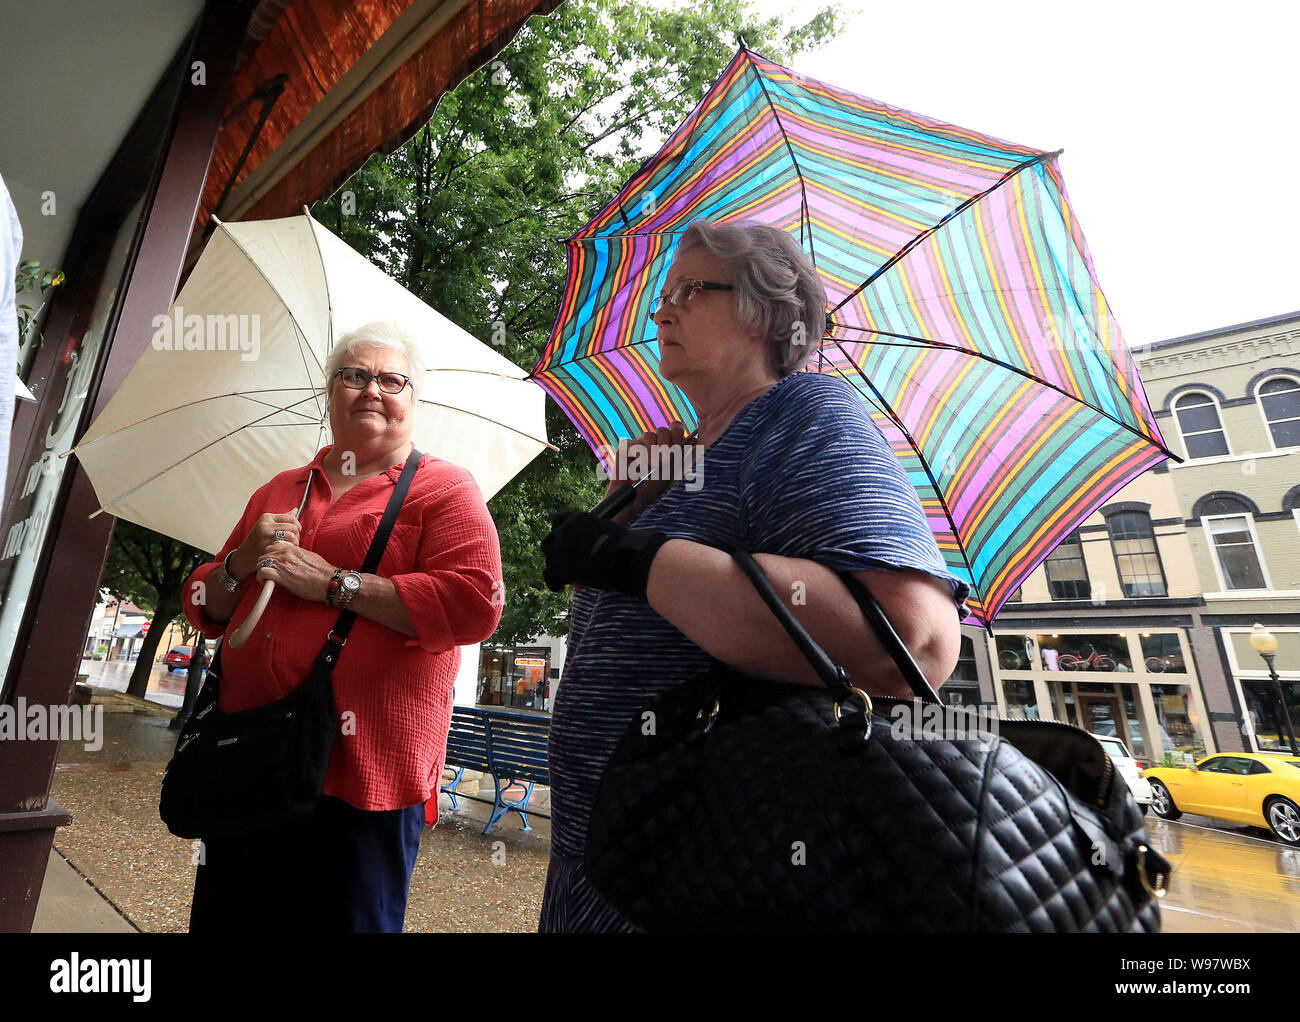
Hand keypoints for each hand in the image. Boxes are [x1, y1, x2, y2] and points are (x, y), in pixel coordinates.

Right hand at [232, 509, 302, 578]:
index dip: (297, 526)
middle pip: (293, 526)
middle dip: (297, 535)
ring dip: (296, 542)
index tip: (296, 532)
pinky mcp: (268, 544)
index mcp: (266, 517)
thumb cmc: (257, 542)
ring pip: (292, 535)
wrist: (244, 557)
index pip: (291, 517)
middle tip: (295, 541)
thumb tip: (296, 509)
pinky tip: (287, 550)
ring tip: (291, 546)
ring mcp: (266, 534)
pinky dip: (291, 547)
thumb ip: (282, 518)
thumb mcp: (267, 526)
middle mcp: (266, 524)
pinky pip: (288, 544)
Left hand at [254, 540, 336, 603]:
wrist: (328, 581)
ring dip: (262, 570)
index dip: (270, 553)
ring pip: (260, 562)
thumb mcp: (309, 556)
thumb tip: (291, 556)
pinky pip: (262, 573)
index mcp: (292, 548)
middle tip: (270, 571)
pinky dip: (262, 578)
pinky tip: (267, 583)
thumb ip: (297, 553)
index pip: (272, 545)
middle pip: (264, 553)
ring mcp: (283, 564)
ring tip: (267, 578)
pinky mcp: (281, 576)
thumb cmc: (321, 571)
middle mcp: (286, 554)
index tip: (273, 561)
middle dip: (265, 562)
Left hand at [541, 510, 668, 598]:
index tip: (564, 543)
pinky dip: (554, 583)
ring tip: (566, 578)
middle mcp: (566, 530)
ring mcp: (561, 548)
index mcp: (578, 518)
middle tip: (565, 563)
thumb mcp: (607, 533)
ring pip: (549, 559)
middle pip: (549, 541)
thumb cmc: (627, 547)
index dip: (560, 533)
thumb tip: (583, 559)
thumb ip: (591, 541)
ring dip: (557, 568)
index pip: (558, 520)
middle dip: (555, 553)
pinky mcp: (560, 567)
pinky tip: (560, 588)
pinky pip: (549, 576)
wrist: (630, 559)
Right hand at [603, 421, 700, 522]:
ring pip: (648, 435)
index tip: (678, 448)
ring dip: (653, 451)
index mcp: (669, 444)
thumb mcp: (677, 472)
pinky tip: (641, 467)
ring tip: (653, 466)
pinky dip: (639, 455)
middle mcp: (655, 442)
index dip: (677, 433)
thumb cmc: (659, 488)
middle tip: (664, 459)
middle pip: (663, 429)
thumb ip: (687, 457)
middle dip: (666, 444)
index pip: (676, 427)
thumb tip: (696, 443)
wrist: (638, 501)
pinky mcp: (625, 448)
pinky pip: (632, 443)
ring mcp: (639, 444)